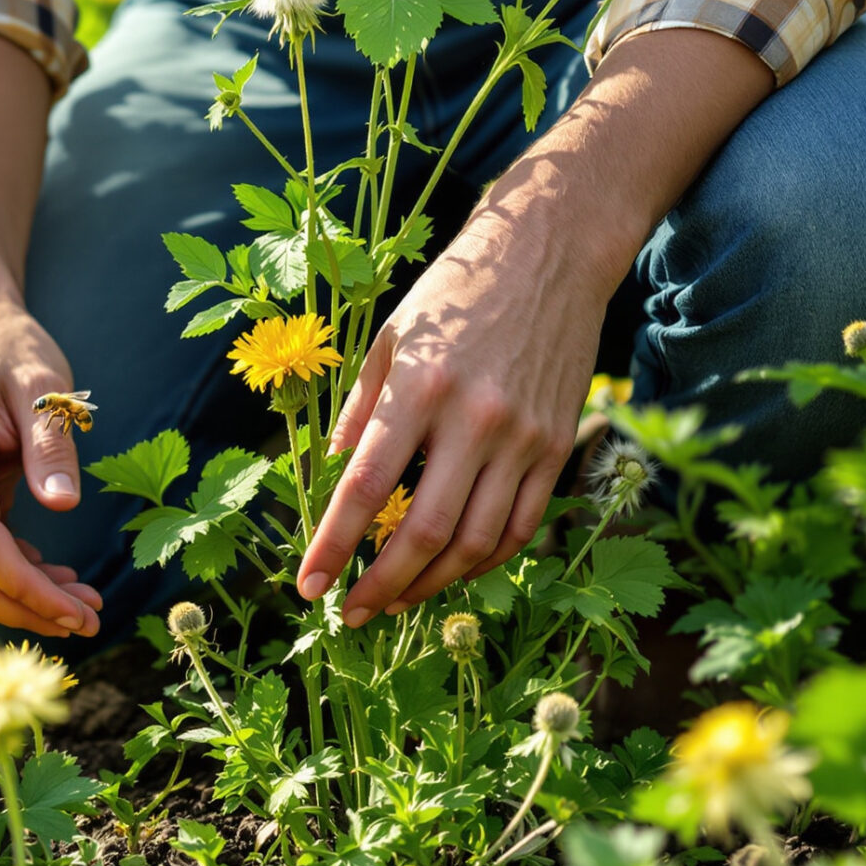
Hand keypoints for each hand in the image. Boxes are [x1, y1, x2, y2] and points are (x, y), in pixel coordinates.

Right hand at [0, 303, 104, 637]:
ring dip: (17, 601)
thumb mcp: (44, 385)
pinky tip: (53, 576)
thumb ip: (52, 442)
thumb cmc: (9, 355)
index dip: (26, 586)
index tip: (80, 610)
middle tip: (92, 620)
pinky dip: (4, 580)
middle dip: (26, 608)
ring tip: (81, 602)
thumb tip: (64, 505)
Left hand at [295, 209, 607, 624]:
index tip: (308, 586)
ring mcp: (523, 437)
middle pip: (425, 530)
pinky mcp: (558, 445)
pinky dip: (485, 561)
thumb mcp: (389, 337)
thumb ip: (359, 409)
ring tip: (395, 599)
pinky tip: (451, 571)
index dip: (334, 544)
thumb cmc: (456, 290)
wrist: (549, 253)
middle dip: (381, 583)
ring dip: (431, 584)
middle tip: (350, 612)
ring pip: (477, 541)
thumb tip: (333, 477)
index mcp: (420, 387)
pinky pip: (522, 526)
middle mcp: (474, 419)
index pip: (368, 485)